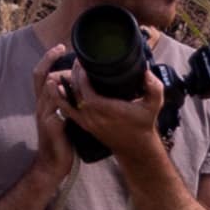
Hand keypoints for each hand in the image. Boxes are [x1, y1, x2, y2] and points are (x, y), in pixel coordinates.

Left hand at [38, 41, 157, 167]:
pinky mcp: (84, 125)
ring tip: (56, 74)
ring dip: (60, 88)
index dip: (81, 74)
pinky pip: (67, 111)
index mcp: (106, 109)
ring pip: (66, 102)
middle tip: (75, 63)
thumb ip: (154, 87)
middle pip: (74, 92)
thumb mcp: (154, 105)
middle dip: (72, 76)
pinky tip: (56, 91)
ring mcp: (87, 122)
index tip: (82, 62)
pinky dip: (60, 100)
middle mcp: (93, 116)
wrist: (136, 148)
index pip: (85, 89)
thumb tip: (146, 71)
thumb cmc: (143, 124)